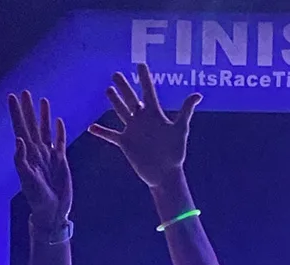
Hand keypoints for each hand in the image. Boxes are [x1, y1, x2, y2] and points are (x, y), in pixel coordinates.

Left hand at [8, 91, 71, 229]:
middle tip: (25, 92)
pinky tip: (58, 122)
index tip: (12, 97)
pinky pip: (59, 142)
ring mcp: (49, 155)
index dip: (16, 113)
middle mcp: (37, 152)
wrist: (52, 210)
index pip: (20, 128)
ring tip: (43, 101)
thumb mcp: (28, 180)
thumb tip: (19, 139)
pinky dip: (59, 131)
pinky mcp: (61, 161)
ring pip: (45, 130)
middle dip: (28, 109)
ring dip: (43, 116)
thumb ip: (21, 160)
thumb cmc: (38, 198)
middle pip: (31, 125)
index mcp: (27, 154)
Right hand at [89, 63, 202, 187]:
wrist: (165, 173)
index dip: (144, 78)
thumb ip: (186, 111)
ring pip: (121, 112)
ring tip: (108, 90)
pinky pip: (110, 135)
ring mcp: (133, 130)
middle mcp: (142, 120)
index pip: (148, 91)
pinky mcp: (125, 143)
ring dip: (114, 102)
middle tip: (116, 74)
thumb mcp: (180, 129)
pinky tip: (91, 127)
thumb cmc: (175, 152)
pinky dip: (101, 131)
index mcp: (154, 114)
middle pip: (131, 99)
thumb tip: (198, 95)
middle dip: (124, 86)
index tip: (140, 64)